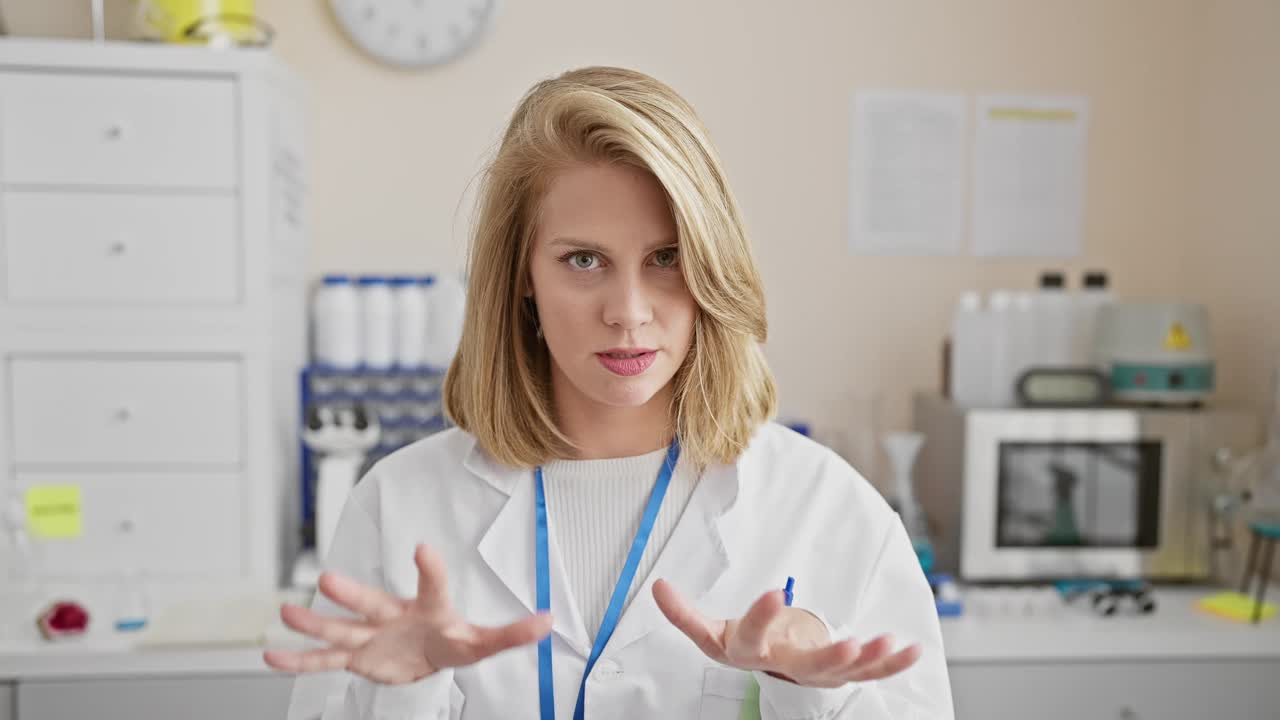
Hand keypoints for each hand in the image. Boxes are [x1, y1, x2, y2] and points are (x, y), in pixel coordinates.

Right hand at [264, 544, 552, 683]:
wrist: (428, 652)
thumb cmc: (453, 639)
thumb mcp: (483, 641)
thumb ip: (512, 633)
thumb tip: (548, 622)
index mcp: (427, 607)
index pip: (432, 585)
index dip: (430, 569)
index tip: (424, 548)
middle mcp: (392, 615)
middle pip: (371, 602)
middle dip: (351, 594)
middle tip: (327, 579)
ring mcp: (370, 634)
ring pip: (339, 628)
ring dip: (314, 623)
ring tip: (288, 613)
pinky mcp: (356, 656)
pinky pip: (323, 660)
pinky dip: (298, 661)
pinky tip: (272, 655)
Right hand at [653, 579, 920, 687]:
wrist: (768, 670)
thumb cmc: (746, 643)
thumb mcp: (712, 631)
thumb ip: (685, 613)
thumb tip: (656, 587)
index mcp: (753, 652)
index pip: (754, 637)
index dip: (762, 617)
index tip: (774, 590)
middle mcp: (787, 667)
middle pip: (809, 669)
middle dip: (830, 657)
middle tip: (847, 642)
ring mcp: (818, 672)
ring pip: (845, 672)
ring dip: (868, 659)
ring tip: (886, 641)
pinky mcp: (843, 670)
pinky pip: (870, 671)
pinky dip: (893, 663)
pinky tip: (912, 648)